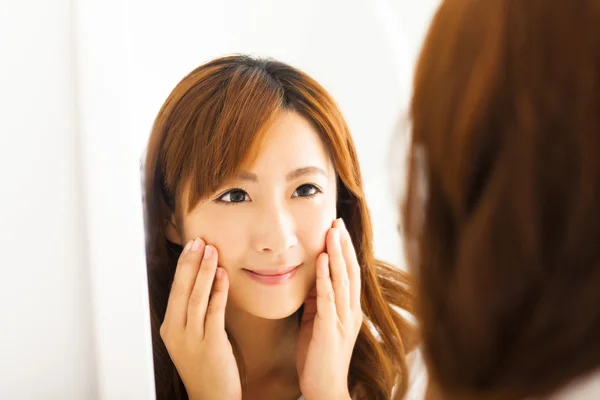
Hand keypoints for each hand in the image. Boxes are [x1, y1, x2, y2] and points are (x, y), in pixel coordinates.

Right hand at [160, 238, 240, 399]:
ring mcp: (192, 338)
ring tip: (211, 250)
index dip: (184, 266)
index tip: (191, 246)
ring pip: (196, 297)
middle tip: (199, 241)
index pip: (175, 290)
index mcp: (170, 328)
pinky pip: (214, 312)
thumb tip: (203, 283)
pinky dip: (218, 291)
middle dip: (191, 263)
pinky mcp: (211, 344)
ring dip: (204, 271)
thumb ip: (193, 314)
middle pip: (182, 290)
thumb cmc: (204, 367)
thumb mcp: (191, 338)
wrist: (211, 398)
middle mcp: (176, 332)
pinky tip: (223, 275)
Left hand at [297, 219, 362, 399]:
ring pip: (342, 280)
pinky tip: (322, 260)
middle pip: (350, 270)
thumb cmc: (319, 356)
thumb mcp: (318, 321)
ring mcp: (342, 320)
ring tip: (332, 232)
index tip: (338, 229)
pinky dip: (325, 277)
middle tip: (337, 221)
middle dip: (343, 245)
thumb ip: (319, 300)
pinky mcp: (330, 329)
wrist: (324, 388)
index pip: (350, 272)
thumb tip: (314, 277)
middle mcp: (350, 311)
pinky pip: (328, 298)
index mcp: (349, 309)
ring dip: (337, 254)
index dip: (345, 250)